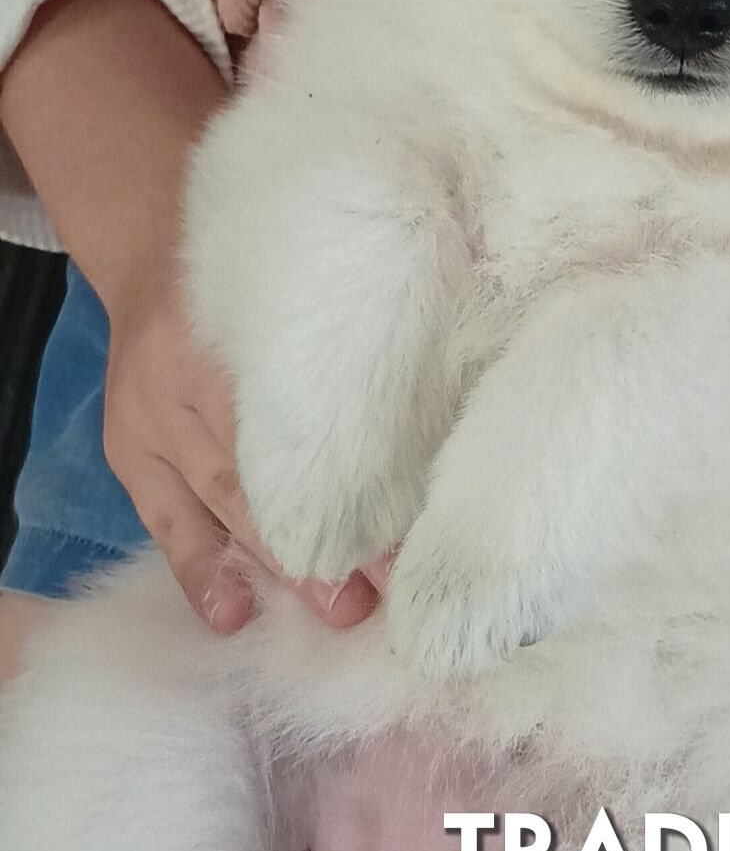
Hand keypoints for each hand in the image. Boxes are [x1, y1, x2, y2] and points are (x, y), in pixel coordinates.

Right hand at [0, 0, 378, 634]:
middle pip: (278, 462)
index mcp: (255, 312)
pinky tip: (234, 613)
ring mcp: (157, 412)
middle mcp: (199, 365)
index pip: (321, 406)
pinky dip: (200, 568)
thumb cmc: (269, 260)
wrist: (151, 236)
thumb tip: (476, 385)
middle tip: (399, 587)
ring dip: (284, 561)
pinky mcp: (132, 447)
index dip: (377, 470)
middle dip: (341, 531)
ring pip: (225, 499)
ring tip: (340, 607)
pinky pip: (166, 517)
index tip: (431, 521)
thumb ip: (382, 318)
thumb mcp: (323, 263)